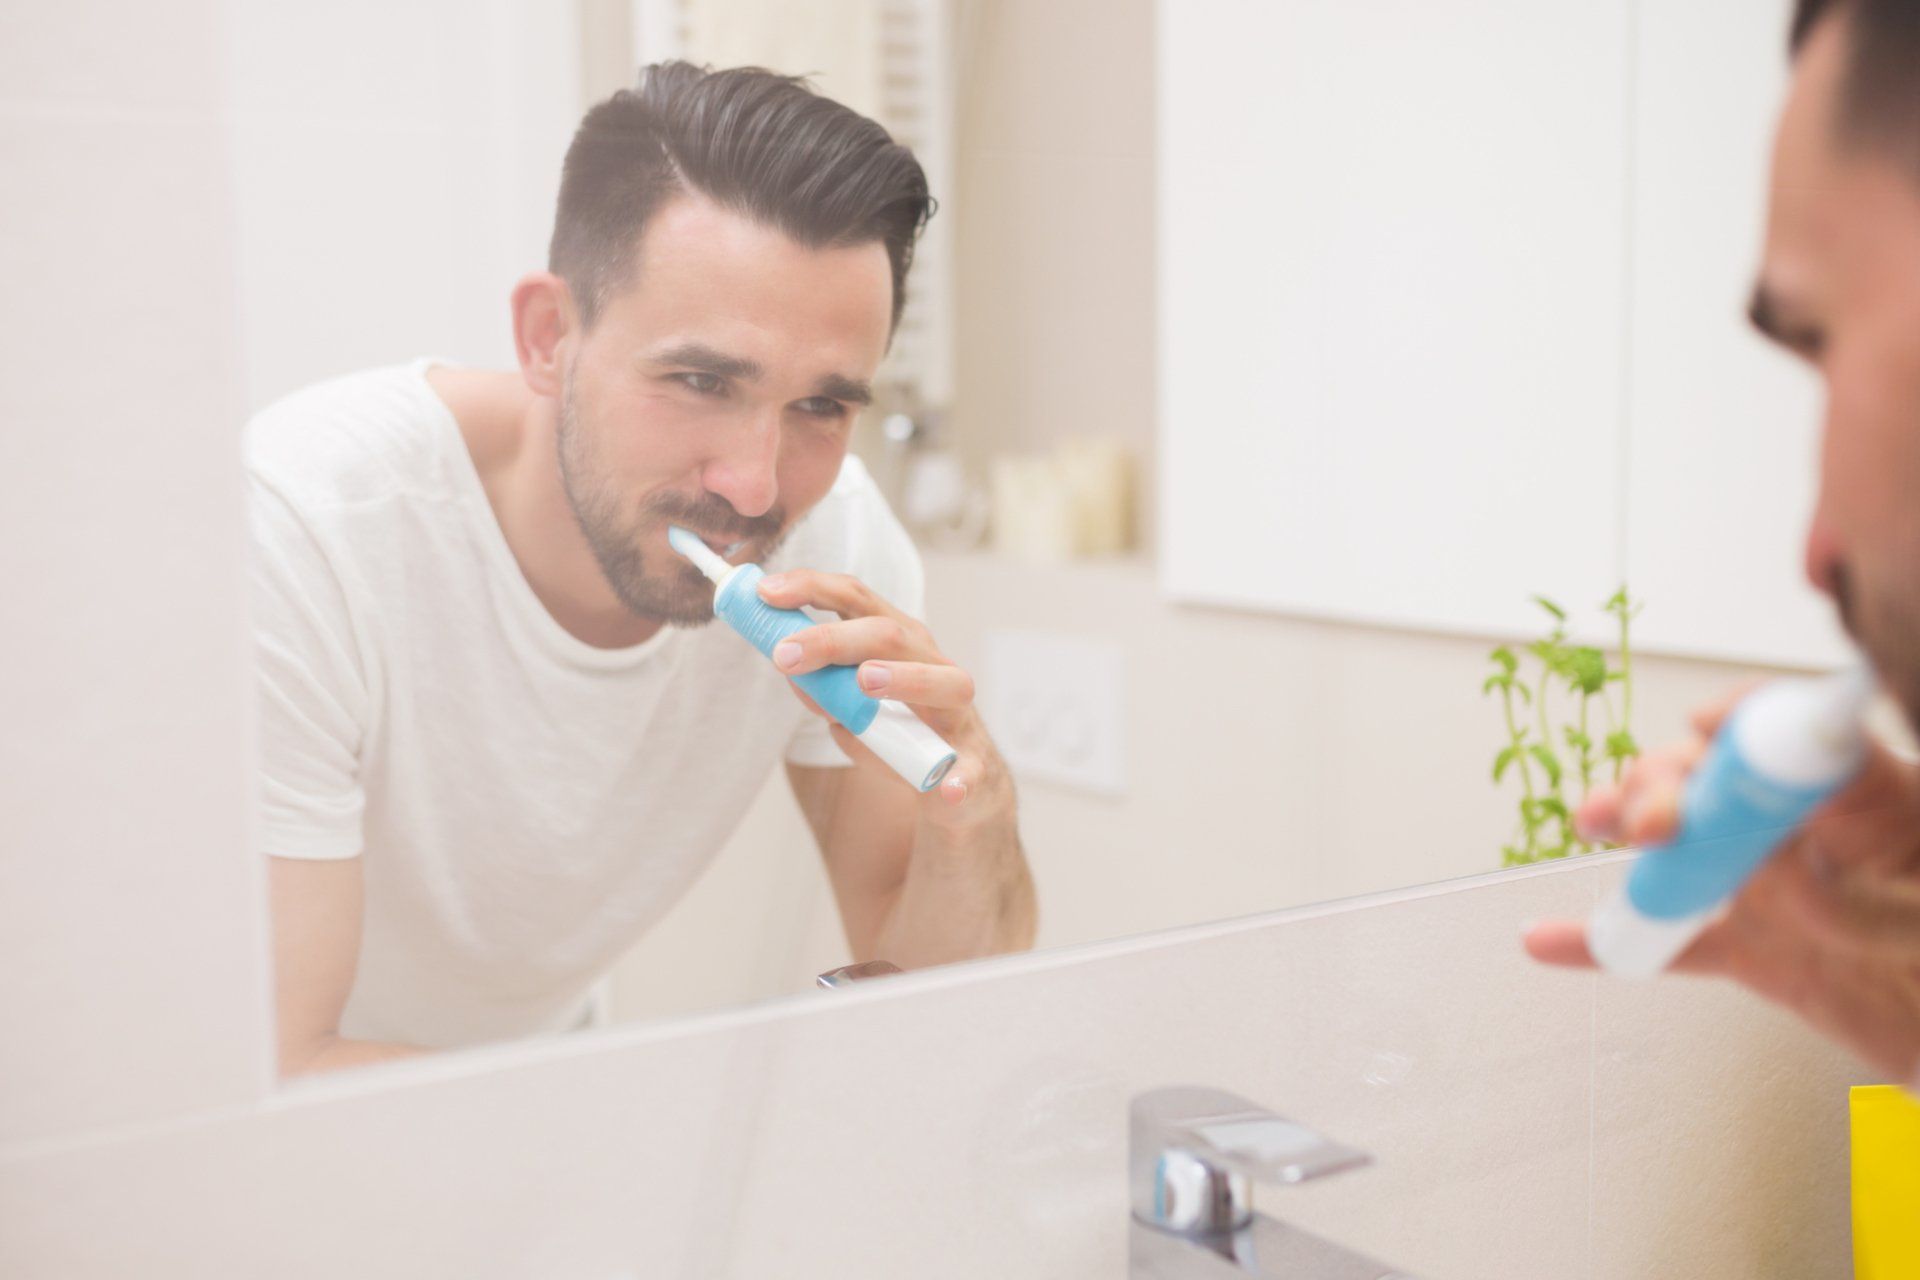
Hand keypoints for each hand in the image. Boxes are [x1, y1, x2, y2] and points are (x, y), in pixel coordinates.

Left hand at [755, 569, 1011, 826]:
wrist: (956, 780)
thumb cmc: (900, 731)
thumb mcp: (852, 705)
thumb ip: (824, 689)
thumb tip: (793, 674)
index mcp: (898, 641)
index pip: (856, 599)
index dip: (813, 588)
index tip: (767, 592)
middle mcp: (931, 662)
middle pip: (888, 634)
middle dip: (832, 639)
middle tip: (785, 655)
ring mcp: (957, 711)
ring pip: (942, 683)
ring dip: (904, 679)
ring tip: (865, 681)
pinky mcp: (973, 762)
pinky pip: (970, 768)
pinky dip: (960, 776)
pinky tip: (949, 788)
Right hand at [1524, 687, 1919, 1081]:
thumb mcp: (1914, 923)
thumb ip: (1854, 899)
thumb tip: (1775, 866)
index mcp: (1872, 809)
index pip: (1803, 740)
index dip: (1747, 722)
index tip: (1705, 726)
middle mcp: (1812, 837)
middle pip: (1720, 779)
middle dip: (1669, 780)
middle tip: (1653, 822)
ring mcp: (1775, 891)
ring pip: (1685, 839)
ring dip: (1626, 821)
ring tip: (1593, 825)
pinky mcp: (1753, 949)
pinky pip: (1673, 941)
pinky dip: (1605, 944)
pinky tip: (1550, 940)